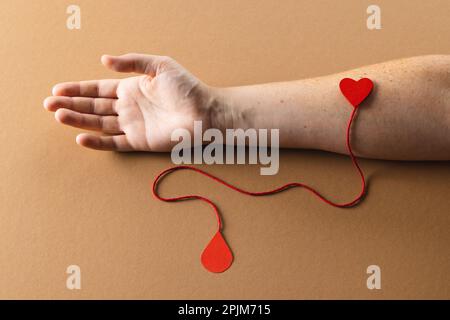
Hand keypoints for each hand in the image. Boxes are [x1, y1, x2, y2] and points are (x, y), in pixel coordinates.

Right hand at [44, 54, 214, 150]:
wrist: (205, 111)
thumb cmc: (186, 87)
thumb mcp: (159, 65)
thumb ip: (132, 62)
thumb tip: (104, 60)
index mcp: (131, 88)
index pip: (98, 89)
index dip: (78, 89)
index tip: (58, 89)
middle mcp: (128, 107)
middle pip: (93, 107)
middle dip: (71, 105)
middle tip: (48, 104)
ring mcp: (133, 125)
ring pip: (99, 123)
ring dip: (78, 120)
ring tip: (58, 116)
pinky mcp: (139, 141)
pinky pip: (114, 143)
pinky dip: (98, 141)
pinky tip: (81, 137)